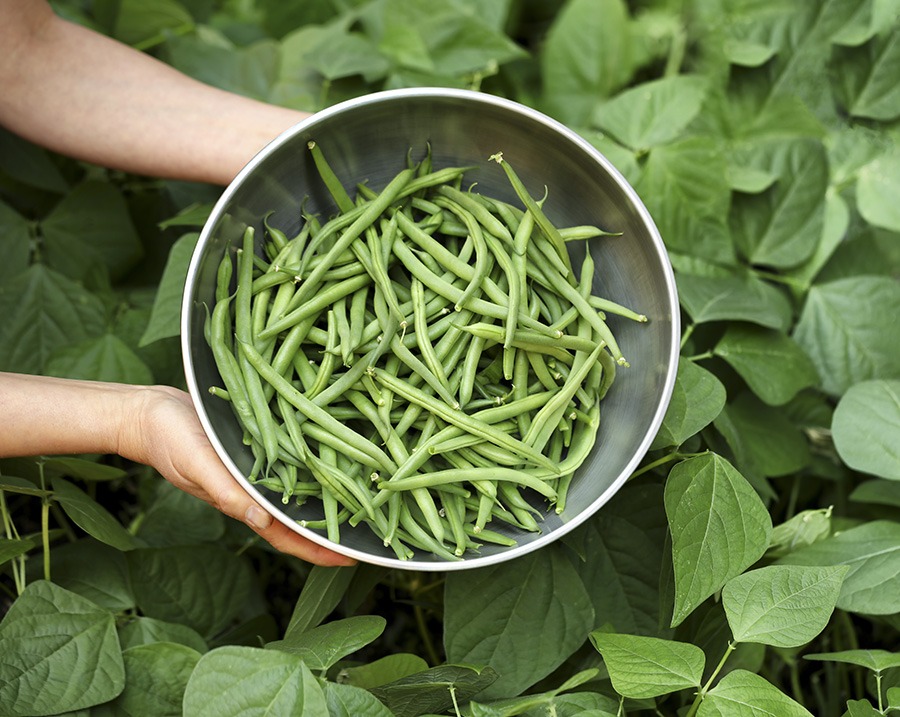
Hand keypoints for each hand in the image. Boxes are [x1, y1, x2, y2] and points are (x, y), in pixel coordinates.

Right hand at [0, 372, 353, 566]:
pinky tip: (332, 457)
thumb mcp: (198, 466)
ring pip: (298, 490)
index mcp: (243, 502)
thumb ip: (228, 493)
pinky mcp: (256, 445)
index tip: (353, 557)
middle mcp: (255, 490)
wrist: (149, 410)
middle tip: (373, 527)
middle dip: (332, 525)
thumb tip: (261, 521)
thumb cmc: (169, 441)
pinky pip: (290, 460)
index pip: (287, 536)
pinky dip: (311, 464)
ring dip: (327, 494)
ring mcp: (257, 469)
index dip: (318, 550)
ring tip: (364, 495)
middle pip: (300, 517)